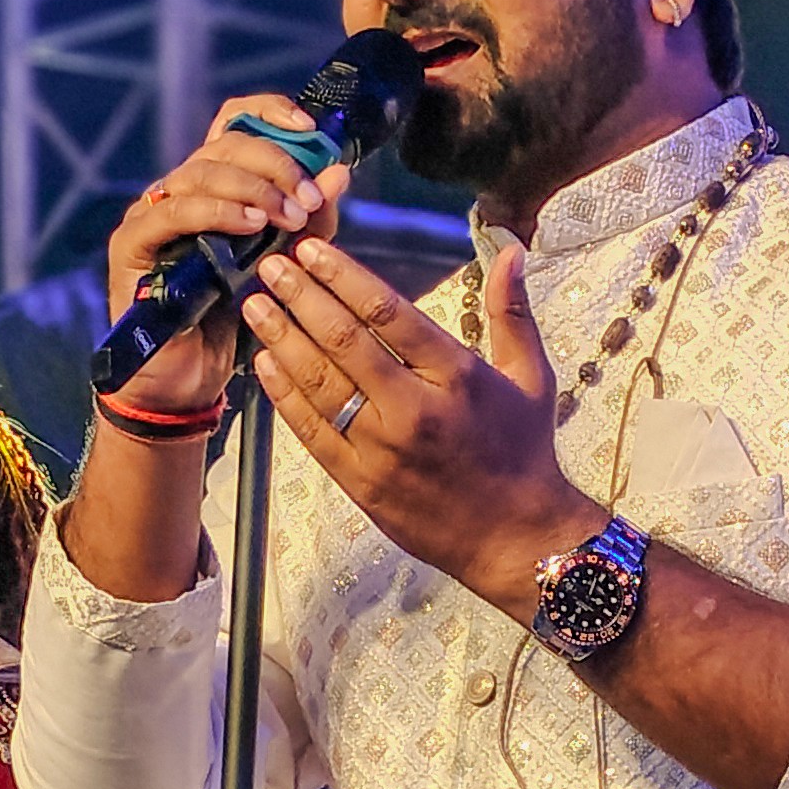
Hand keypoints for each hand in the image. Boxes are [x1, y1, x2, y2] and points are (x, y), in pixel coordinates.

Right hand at [100, 96, 350, 419]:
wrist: (189, 382)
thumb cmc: (236, 323)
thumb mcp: (287, 266)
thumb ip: (311, 221)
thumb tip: (339, 172)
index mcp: (215, 186)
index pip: (233, 123)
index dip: (269, 113)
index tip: (310, 129)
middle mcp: (180, 190)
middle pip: (224, 144)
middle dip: (276, 163)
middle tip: (309, 198)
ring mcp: (152, 213)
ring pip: (201, 172)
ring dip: (253, 188)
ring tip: (287, 216)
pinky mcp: (132, 242)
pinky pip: (175, 212)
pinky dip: (217, 212)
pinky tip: (250, 226)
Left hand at [240, 233, 592, 618]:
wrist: (516, 539)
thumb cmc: (523, 453)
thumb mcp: (531, 377)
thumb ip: (512, 311)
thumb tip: (511, 251)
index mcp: (456, 376)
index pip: (387, 312)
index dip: (343, 276)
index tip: (312, 250)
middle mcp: (415, 409)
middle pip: (344, 341)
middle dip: (302, 297)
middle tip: (271, 266)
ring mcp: (383, 450)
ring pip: (320, 384)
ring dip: (283, 339)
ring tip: (256, 306)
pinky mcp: (361, 484)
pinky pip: (312, 433)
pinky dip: (284, 396)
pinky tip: (265, 364)